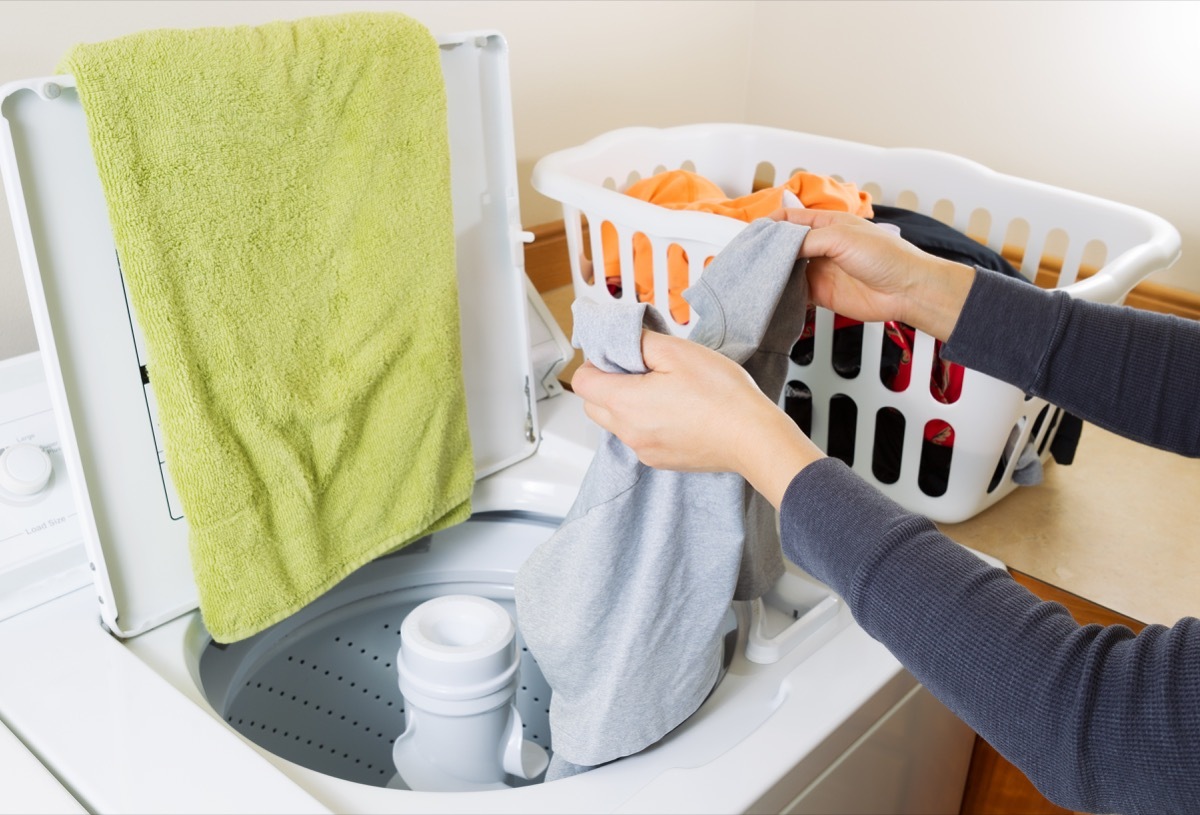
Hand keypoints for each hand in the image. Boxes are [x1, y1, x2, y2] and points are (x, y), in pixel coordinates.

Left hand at [571, 329, 823, 507]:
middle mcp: (628, 432)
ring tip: (662, 389)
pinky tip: (675, 410)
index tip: (619, 354)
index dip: (596, 362)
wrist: (753, 437)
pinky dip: (646, 423)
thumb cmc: (721, 395)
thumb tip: (622, 338)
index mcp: (625, 402)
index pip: (581, 381)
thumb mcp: (677, 351)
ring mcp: (644, 450)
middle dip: (607, 383)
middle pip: (593, 405)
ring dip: (627, 404)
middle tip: (640, 368)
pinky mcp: (660, 461)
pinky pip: (638, 438)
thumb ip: (640, 341)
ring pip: (616, 423)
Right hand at [771, 208, 975, 340]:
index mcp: (826, 223)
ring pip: (786, 270)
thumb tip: (781, 247)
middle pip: (784, 245)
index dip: (769, 225)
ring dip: (773, 274)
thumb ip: (808, 239)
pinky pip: (795, 293)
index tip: (752, 235)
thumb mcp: (842, 237)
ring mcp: (820, 270)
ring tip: (756, 278)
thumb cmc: (887, 257)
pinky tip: (774, 295)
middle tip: (749, 259)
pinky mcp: (821, 293)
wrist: (906, 290)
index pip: (789, 219)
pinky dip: (783, 294)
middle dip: (767, 251)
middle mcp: (821, 245)